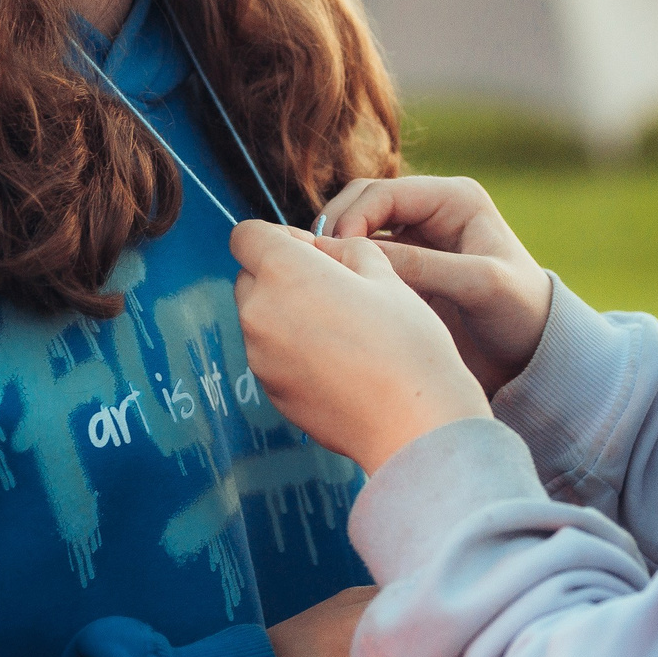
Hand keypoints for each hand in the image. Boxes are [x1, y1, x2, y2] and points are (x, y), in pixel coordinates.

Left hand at [231, 221, 488, 472]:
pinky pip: (271, 356)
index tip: (311, 251)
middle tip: (331, 289)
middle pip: (248, 278)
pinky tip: (337, 362)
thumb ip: (344, 249)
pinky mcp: (271, 392)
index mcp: (284, 271)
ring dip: (286, 314)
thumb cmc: (404, 343)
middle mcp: (259, 313)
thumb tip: (324, 251)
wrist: (411, 421)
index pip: (246, 235)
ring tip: (341, 330)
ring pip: (260, 319)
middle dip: (279, 275)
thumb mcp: (385, 274)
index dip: (278, 236)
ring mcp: (260, 358)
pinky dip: (293, 351)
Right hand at [316, 177, 551, 396]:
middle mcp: (431, 211)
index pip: (384, 192)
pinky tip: (334, 292)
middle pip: (362, 203)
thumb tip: (360, 254)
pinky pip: (362, 258)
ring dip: (335, 248)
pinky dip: (344, 268)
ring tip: (320, 278)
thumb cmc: (520, 313)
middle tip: (317, 265)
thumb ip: (426, 267)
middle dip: (335, 228)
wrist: (533, 354)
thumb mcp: (480, 285)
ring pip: (356, 229)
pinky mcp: (405, 268)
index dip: (353, 218)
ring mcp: (415, 239)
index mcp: (454, 199)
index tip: (336, 254)